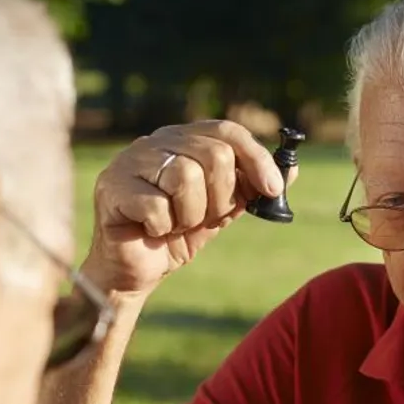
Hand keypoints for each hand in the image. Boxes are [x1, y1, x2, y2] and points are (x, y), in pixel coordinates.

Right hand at [82, 120, 293, 295]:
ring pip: (185, 176)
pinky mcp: (111, 188)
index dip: (255, 158)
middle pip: (212, 154)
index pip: (227, 131)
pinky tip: (152, 230)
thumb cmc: (177, 236)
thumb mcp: (222, 210)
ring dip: (190, 215)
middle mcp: (156, 142)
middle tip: (206, 218)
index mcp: (183, 140)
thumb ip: (250, 189)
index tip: (272, 189)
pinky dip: (163, 227)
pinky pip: (157, 205)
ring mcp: (129, 161)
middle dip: (220, 197)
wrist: (137, 271)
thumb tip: (292, 170)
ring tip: (175, 224)